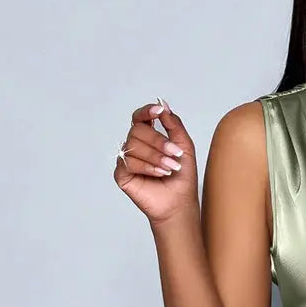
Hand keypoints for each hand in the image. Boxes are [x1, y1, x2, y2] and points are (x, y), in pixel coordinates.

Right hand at [113, 99, 198, 223]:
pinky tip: (159, 174)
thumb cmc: (182, 176)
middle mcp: (135, 145)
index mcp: (148, 137)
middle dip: (159, 141)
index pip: (140, 117)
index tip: (158, 111)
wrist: (179, 202)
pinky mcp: (121, 174)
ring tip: (170, 168)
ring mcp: (127, 159)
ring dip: (156, 156)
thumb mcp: (184, 146)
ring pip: (133, 145)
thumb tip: (162, 104)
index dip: (146, 112)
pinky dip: (147, 167)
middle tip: (174, 154)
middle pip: (137, 130)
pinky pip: (128, 162)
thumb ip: (174, 124)